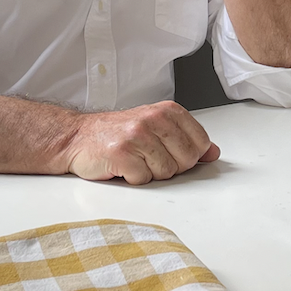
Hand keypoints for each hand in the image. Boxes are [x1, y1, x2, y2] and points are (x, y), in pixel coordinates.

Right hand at [58, 100, 220, 183]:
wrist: (77, 137)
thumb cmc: (117, 133)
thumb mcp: (156, 127)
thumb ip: (186, 138)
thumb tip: (213, 152)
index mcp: (167, 111)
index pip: (200, 143)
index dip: (188, 156)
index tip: (170, 152)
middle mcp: (154, 119)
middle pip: (187, 161)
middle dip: (170, 167)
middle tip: (148, 157)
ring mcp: (137, 136)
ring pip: (166, 173)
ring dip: (150, 173)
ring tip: (134, 160)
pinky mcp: (122, 154)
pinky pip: (143, 180)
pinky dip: (133, 179)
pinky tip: (122, 167)